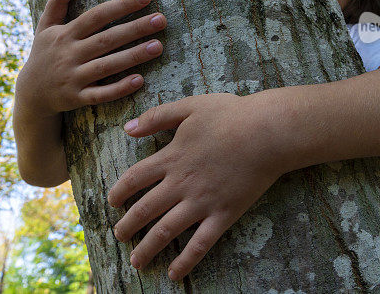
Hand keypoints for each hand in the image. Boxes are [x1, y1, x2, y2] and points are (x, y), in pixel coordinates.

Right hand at [15, 0, 166, 114]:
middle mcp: (70, 54)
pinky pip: (100, 94)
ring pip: (107, 66)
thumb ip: (58, 0)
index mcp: (65, 34)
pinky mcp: (77, 98)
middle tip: (161, 20)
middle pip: (107, 39)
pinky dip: (118, 88)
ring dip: (133, 56)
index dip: (121, 6)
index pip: (97, 16)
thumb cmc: (44, 54)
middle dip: (135, 29)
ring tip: (158, 46)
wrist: (31, 93)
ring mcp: (73, 77)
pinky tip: (139, 80)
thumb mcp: (45, 26)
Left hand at [106, 93, 284, 282]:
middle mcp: (181, 183)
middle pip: (145, 209)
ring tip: (136, 261)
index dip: (119, 192)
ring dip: (147, 248)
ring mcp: (202, 202)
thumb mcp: (190, 107)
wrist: (267, 132)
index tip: (112, 202)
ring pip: (166, 231)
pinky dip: (185, 261)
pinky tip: (174, 274)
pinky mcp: (224, 214)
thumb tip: (128, 128)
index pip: (135, 178)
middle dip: (127, 226)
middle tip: (118, 236)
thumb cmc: (231, 115)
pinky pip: (200, 244)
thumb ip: (157, 117)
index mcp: (172, 157)